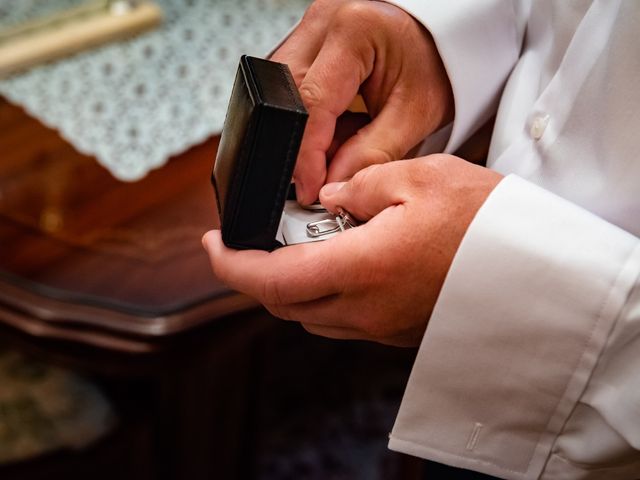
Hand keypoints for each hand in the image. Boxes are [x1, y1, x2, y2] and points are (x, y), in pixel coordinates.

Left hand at [203, 155, 502, 346]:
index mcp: (363, 268)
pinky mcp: (398, 330)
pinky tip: (342, 261)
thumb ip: (361, 183)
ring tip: (303, 243)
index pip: (271, 279)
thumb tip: (331, 194)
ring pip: (310, 314)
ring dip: (290, 284)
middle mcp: (366, 308)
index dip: (230, 265)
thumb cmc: (486, 220)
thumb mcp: (419, 177)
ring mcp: (382, 326)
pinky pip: (342, 319)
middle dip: (256, 273)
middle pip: (283, 302)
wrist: (538, 267)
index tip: (211, 245)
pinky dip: (324, 293)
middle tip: (258, 236)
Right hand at [271, 0, 453, 204]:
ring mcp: (313, 28)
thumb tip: (334, 182)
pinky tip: (338, 123)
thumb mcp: (414, 115)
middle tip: (323, 174)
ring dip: (305, 130)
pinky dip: (311, 116)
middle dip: (302, 143)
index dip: (307, 154)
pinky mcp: (311, 41)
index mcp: (354, 31)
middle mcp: (324, 21)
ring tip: (342, 142)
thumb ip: (372, 153)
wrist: (448, 37)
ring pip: (285, 94)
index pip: (312, 103)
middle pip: (288, 97)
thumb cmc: (441, 61)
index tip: (311, 186)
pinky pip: (294, 87)